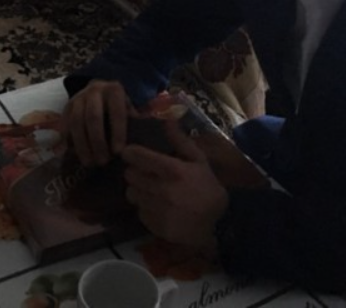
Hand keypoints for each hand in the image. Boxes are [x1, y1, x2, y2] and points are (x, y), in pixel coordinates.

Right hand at [63, 80, 134, 166]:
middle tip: (102, 161)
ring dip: (82, 145)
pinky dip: (68, 141)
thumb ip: (134, 122)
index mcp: (114, 90)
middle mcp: (94, 90)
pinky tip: (74, 155)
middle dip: (97, 141)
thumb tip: (139, 144)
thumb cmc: (118, 107)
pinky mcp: (67, 106)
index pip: (117, 112)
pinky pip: (65, 125)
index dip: (117, 133)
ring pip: (76, 122)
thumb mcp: (129, 109)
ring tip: (89, 163)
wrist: (100, 92)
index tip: (118, 152)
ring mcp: (78, 98)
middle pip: (93, 117)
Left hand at [120, 118, 228, 257]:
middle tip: (145, 173)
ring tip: (151, 190)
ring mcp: (156, 208)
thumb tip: (168, 120)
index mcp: (172, 170)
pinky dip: (144, 207)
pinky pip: (138, 210)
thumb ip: (180, 141)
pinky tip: (158, 206)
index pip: (137, 156)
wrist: (216, 225)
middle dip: (135, 172)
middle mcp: (161, 189)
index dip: (130, 153)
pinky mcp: (153, 224)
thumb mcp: (199, 161)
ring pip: (131, 193)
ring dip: (138, 190)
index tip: (131, 153)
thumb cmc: (207, 188)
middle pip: (129, 175)